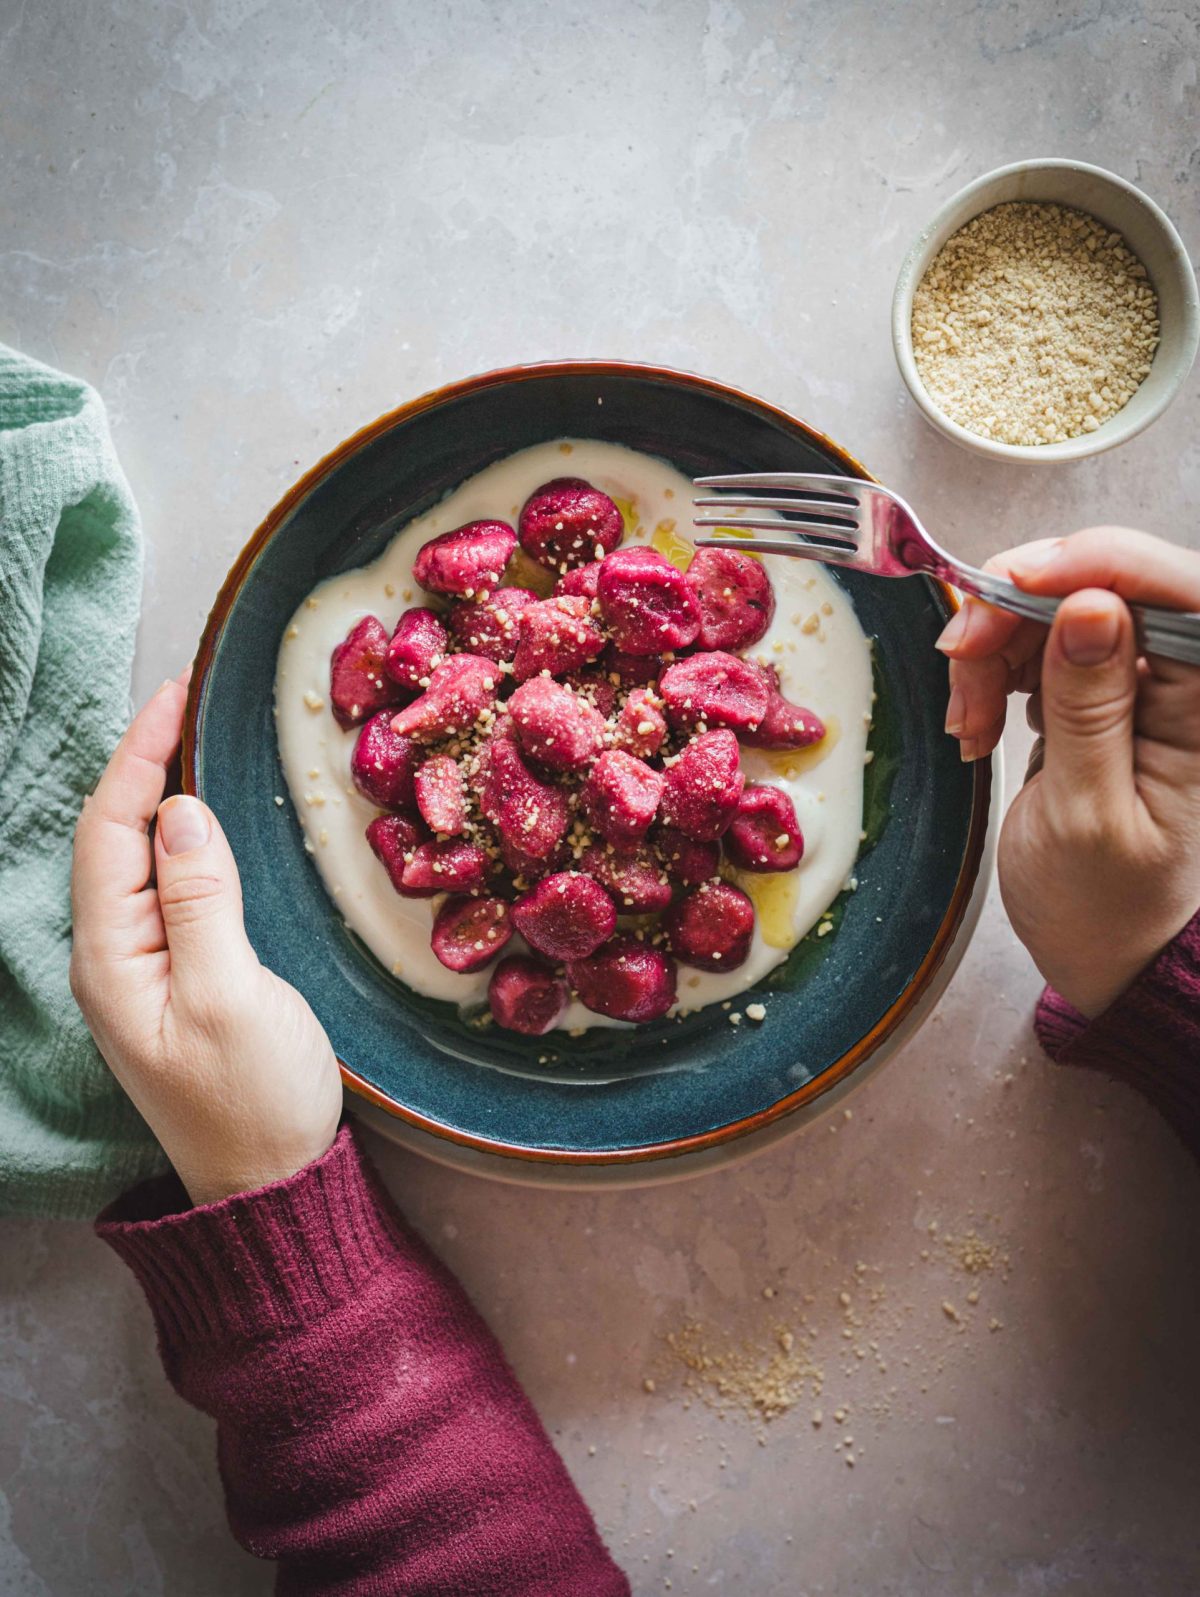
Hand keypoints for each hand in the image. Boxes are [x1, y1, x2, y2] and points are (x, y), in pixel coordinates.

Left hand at [71, 672, 342, 1204]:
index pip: (109, 831)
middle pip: (113, 838)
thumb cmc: (255, 1098)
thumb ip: (201, 901)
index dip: (137, 757)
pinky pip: (168, 886)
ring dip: (162, 794)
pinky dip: (185, 837)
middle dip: (143, 762)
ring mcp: (142, 968)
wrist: (270, 1182)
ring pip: (140, 859)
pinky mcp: (176, 976)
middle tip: (188, 700)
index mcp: (111, 958)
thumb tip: (181, 810)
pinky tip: (209, 818)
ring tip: (195, 738)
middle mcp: (112, 956)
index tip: (174, 695)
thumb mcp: (232, 996)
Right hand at [938, 526, 1199, 1017]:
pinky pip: (1037, 644)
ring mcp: (1139, 681)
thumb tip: (1092, 606)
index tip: (1009, 583)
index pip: (1174, 588)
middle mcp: (1184, 679)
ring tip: (968, 724)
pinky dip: (992, 671)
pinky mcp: (1097, 691)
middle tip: (959, 660)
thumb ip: (1091, 707)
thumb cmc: (1105, 906)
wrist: (1103, 951)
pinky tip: (978, 724)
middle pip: (1103, 584)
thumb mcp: (1087, 814)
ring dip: (994, 648)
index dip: (1091, 564)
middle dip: (1018, 609)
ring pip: (1057, 607)